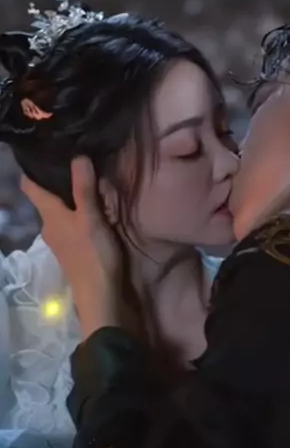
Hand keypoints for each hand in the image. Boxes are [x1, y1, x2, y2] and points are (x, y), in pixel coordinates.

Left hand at [21, 157, 124, 337]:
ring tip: (92, 178)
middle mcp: (50, 225)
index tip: (48, 151)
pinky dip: (81, 211)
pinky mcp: (75, 247)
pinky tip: (97, 206)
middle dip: (59, 179)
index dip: (34, 168)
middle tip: (80, 158)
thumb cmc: (93, 255)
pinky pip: (73, 221)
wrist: (101, 296)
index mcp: (49, 215)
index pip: (30, 186)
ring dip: (73, 195)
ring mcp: (62, 238)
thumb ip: (84, 189)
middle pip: (47, 196)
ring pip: (62, 209)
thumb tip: (77, 156)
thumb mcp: (91, 219)